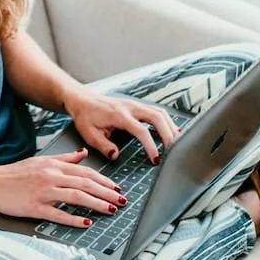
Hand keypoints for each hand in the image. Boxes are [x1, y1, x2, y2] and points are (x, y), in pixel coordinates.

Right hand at [0, 151, 124, 227]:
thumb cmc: (15, 173)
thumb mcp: (41, 160)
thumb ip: (64, 159)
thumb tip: (82, 154)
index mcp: (54, 166)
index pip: (86, 172)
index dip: (104, 181)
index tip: (116, 188)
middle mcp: (51, 177)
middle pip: (86, 184)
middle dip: (107, 193)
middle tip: (121, 201)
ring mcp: (44, 192)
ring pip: (77, 196)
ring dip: (97, 204)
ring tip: (111, 210)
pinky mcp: (35, 207)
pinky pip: (58, 214)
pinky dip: (74, 218)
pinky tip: (86, 223)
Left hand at [63, 89, 179, 163]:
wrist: (82, 99)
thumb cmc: (85, 116)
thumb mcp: (88, 133)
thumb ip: (102, 145)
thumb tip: (116, 155)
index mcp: (119, 115)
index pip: (141, 131)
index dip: (151, 146)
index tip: (155, 160)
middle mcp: (130, 107)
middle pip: (157, 117)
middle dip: (168, 134)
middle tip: (174, 152)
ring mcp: (135, 105)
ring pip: (160, 112)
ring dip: (170, 127)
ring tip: (177, 144)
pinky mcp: (137, 106)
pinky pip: (156, 112)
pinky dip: (167, 122)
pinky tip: (172, 132)